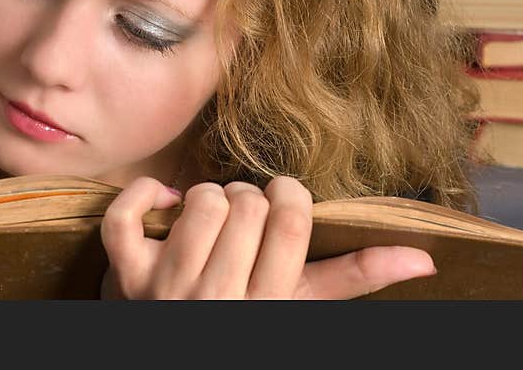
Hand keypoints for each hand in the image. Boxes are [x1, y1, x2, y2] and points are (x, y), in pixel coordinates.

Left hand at [100, 176, 436, 298]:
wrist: (183, 351)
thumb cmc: (249, 324)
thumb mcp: (299, 307)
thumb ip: (354, 279)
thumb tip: (421, 257)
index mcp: (267, 306)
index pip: (289, 223)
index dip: (290, 195)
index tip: (285, 196)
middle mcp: (216, 299)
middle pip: (245, 207)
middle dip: (251, 199)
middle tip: (249, 216)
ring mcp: (166, 289)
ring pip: (198, 202)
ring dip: (210, 197)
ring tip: (217, 217)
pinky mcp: (127, 277)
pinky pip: (124, 218)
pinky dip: (143, 196)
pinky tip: (167, 200)